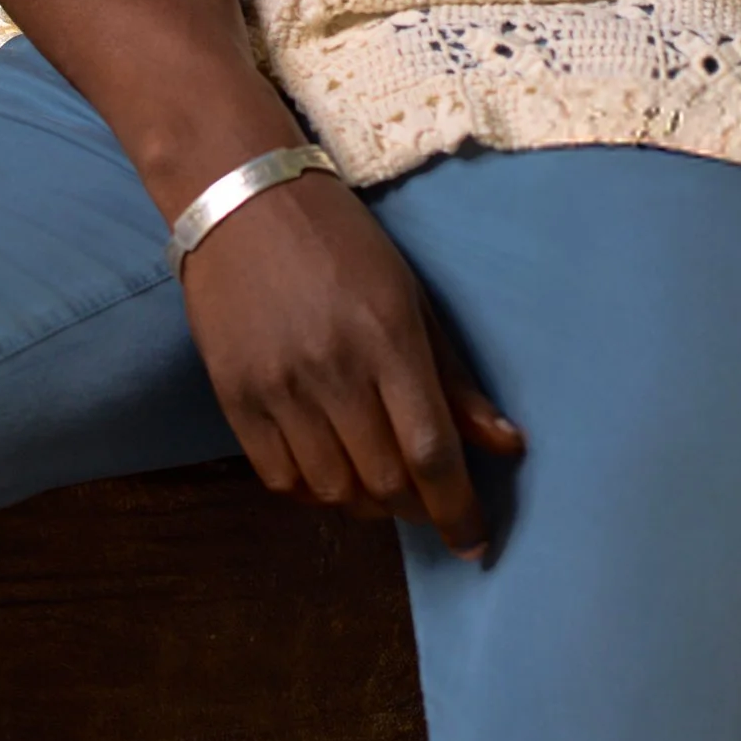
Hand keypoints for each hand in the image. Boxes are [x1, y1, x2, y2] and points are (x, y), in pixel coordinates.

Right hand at [177, 169, 523, 562]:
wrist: (239, 198)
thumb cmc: (339, 239)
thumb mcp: (409, 295)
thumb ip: (453, 376)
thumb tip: (506, 445)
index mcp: (387, 337)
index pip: (432, 451)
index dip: (459, 509)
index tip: (475, 542)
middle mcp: (333, 370)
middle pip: (386, 482)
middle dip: (419, 509)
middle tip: (430, 504)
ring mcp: (278, 387)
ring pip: (334, 491)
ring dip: (368, 504)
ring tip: (380, 484)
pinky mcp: (234, 397)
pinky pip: (281, 479)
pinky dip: (315, 492)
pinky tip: (331, 471)